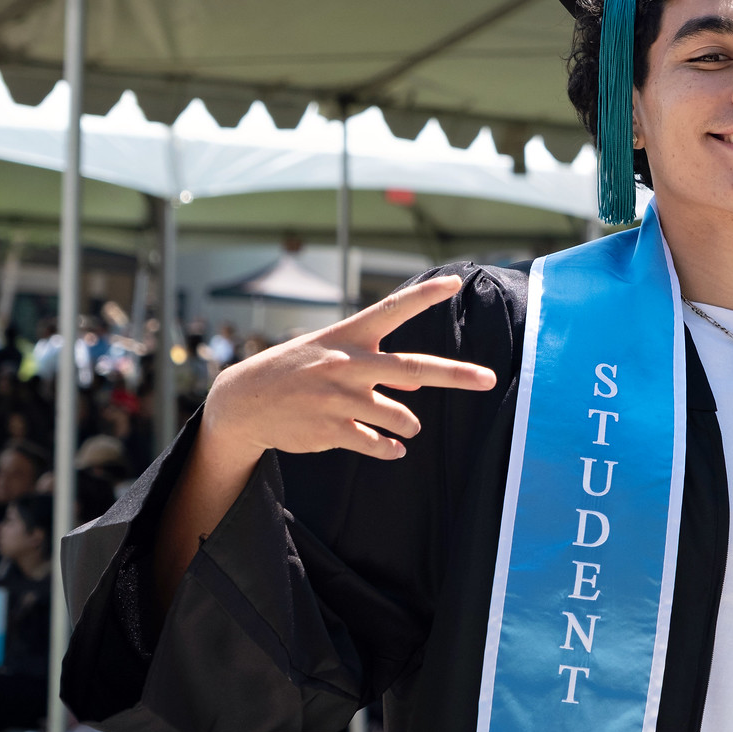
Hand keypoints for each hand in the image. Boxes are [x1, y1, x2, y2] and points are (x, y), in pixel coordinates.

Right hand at [198, 275, 497, 471]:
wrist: (244, 401)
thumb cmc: (295, 370)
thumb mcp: (328, 349)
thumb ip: (371, 359)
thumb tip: (416, 382)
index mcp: (347, 336)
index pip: (391, 309)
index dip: (423, 296)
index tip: (454, 283)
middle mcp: (347, 363)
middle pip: (413, 368)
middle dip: (455, 374)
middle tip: (488, 378)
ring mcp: (339, 397)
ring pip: (399, 415)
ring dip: (408, 424)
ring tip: (406, 427)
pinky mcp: (331, 428)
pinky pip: (376, 443)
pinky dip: (389, 448)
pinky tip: (393, 449)